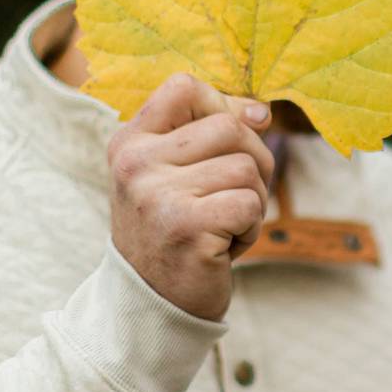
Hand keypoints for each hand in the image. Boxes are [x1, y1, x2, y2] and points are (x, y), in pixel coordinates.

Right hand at [106, 74, 274, 320]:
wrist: (152, 304)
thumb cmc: (175, 232)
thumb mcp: (177, 175)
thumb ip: (211, 135)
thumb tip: (261, 112)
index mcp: (130, 142)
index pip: (184, 87)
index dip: (224, 105)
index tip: (236, 136)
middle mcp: (136, 163)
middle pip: (230, 127)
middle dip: (253, 162)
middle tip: (234, 198)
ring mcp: (157, 194)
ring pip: (246, 168)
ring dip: (251, 203)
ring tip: (221, 227)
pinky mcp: (186, 225)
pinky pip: (250, 204)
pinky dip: (250, 229)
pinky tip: (224, 247)